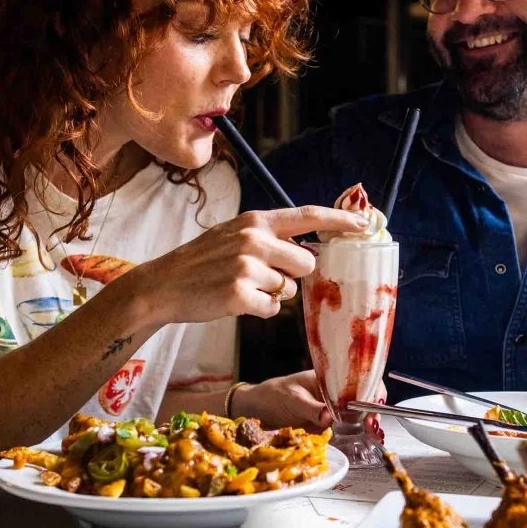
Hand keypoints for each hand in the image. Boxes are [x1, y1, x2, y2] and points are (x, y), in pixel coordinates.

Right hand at [127, 206, 367, 325]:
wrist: (163, 285)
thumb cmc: (202, 262)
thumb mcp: (233, 235)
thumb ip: (269, 238)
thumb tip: (309, 254)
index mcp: (255, 221)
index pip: (307, 216)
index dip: (339, 220)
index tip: (363, 224)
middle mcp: (254, 239)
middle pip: (306, 264)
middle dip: (292, 276)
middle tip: (261, 278)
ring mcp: (247, 267)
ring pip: (289, 290)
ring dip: (272, 295)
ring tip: (241, 288)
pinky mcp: (239, 295)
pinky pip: (272, 310)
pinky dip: (259, 311)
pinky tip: (235, 303)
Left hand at [230, 373, 388, 432]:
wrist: (256, 410)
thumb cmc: (273, 395)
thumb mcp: (291, 398)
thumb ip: (310, 408)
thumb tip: (329, 417)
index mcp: (330, 378)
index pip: (360, 379)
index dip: (371, 391)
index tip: (372, 407)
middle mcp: (335, 394)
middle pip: (364, 399)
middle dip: (373, 411)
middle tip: (372, 426)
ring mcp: (332, 411)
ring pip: (358, 417)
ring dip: (367, 426)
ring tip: (371, 436)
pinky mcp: (327, 428)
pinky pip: (346, 432)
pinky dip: (355, 438)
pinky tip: (360, 444)